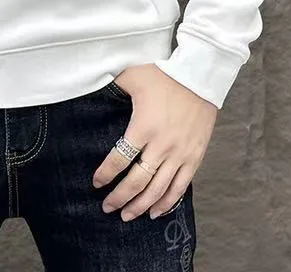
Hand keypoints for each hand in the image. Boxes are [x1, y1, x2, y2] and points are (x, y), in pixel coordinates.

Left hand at [92, 64, 216, 220]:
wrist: (199, 76)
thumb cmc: (163, 73)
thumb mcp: (132, 75)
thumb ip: (112, 86)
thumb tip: (91, 85)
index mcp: (143, 126)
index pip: (119, 158)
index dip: (106, 174)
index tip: (96, 182)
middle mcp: (162, 145)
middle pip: (137, 181)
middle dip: (120, 197)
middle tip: (107, 208)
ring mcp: (180, 153)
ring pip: (158, 190)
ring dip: (141, 205)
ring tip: (127, 216)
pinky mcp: (195, 156)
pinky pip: (180, 187)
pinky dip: (167, 202)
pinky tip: (155, 212)